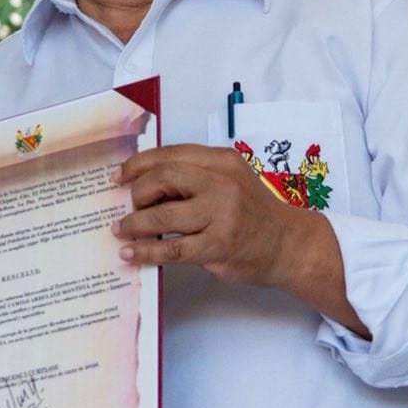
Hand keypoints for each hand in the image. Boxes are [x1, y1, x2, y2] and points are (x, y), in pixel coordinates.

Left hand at [116, 144, 367, 336]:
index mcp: (221, 161)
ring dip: (134, 224)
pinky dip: (145, 251)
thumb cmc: (252, 212)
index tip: (119, 176)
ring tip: (121, 229)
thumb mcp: (230, 179)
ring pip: (162, 216)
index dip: (138, 165)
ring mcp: (220, 216)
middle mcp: (221, 184)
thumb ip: (194, 176)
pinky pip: (171, 249)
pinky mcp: (217, 247)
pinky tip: (131, 252)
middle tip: (127, 206)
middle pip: (162, 179)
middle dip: (136, 193)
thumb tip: (143, 184)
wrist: (288, 244)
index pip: (170, 155)